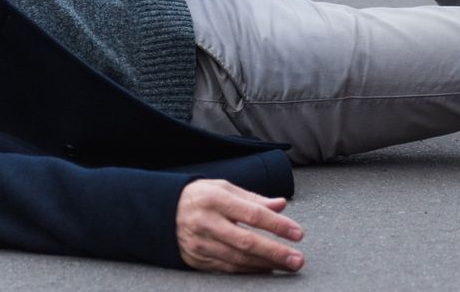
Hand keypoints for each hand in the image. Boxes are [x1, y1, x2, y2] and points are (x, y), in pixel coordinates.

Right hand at [176, 179, 304, 273]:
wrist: (162, 211)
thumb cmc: (200, 196)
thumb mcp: (225, 188)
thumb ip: (254, 199)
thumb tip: (281, 205)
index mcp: (215, 199)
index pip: (252, 214)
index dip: (277, 225)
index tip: (298, 233)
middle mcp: (207, 223)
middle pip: (246, 241)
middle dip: (275, 252)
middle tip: (297, 259)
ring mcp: (200, 244)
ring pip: (238, 259)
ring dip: (265, 264)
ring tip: (286, 265)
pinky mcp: (196, 260)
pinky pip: (227, 268)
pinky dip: (248, 271)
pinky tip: (265, 269)